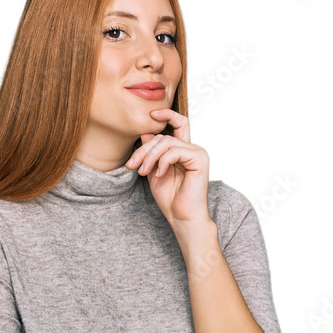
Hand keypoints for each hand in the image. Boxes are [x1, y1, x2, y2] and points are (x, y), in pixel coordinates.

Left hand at [124, 109, 210, 228]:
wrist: (182, 217)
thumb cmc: (170, 198)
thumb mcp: (154, 171)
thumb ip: (151, 153)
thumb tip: (145, 133)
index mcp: (184, 150)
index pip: (178, 123)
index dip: (166, 114)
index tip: (150, 115)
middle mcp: (193, 149)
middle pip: (164, 136)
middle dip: (144, 150)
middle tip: (132, 165)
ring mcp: (198, 153)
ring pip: (167, 143)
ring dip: (149, 157)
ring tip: (142, 172)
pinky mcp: (200, 160)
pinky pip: (175, 151)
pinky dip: (162, 162)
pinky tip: (158, 174)